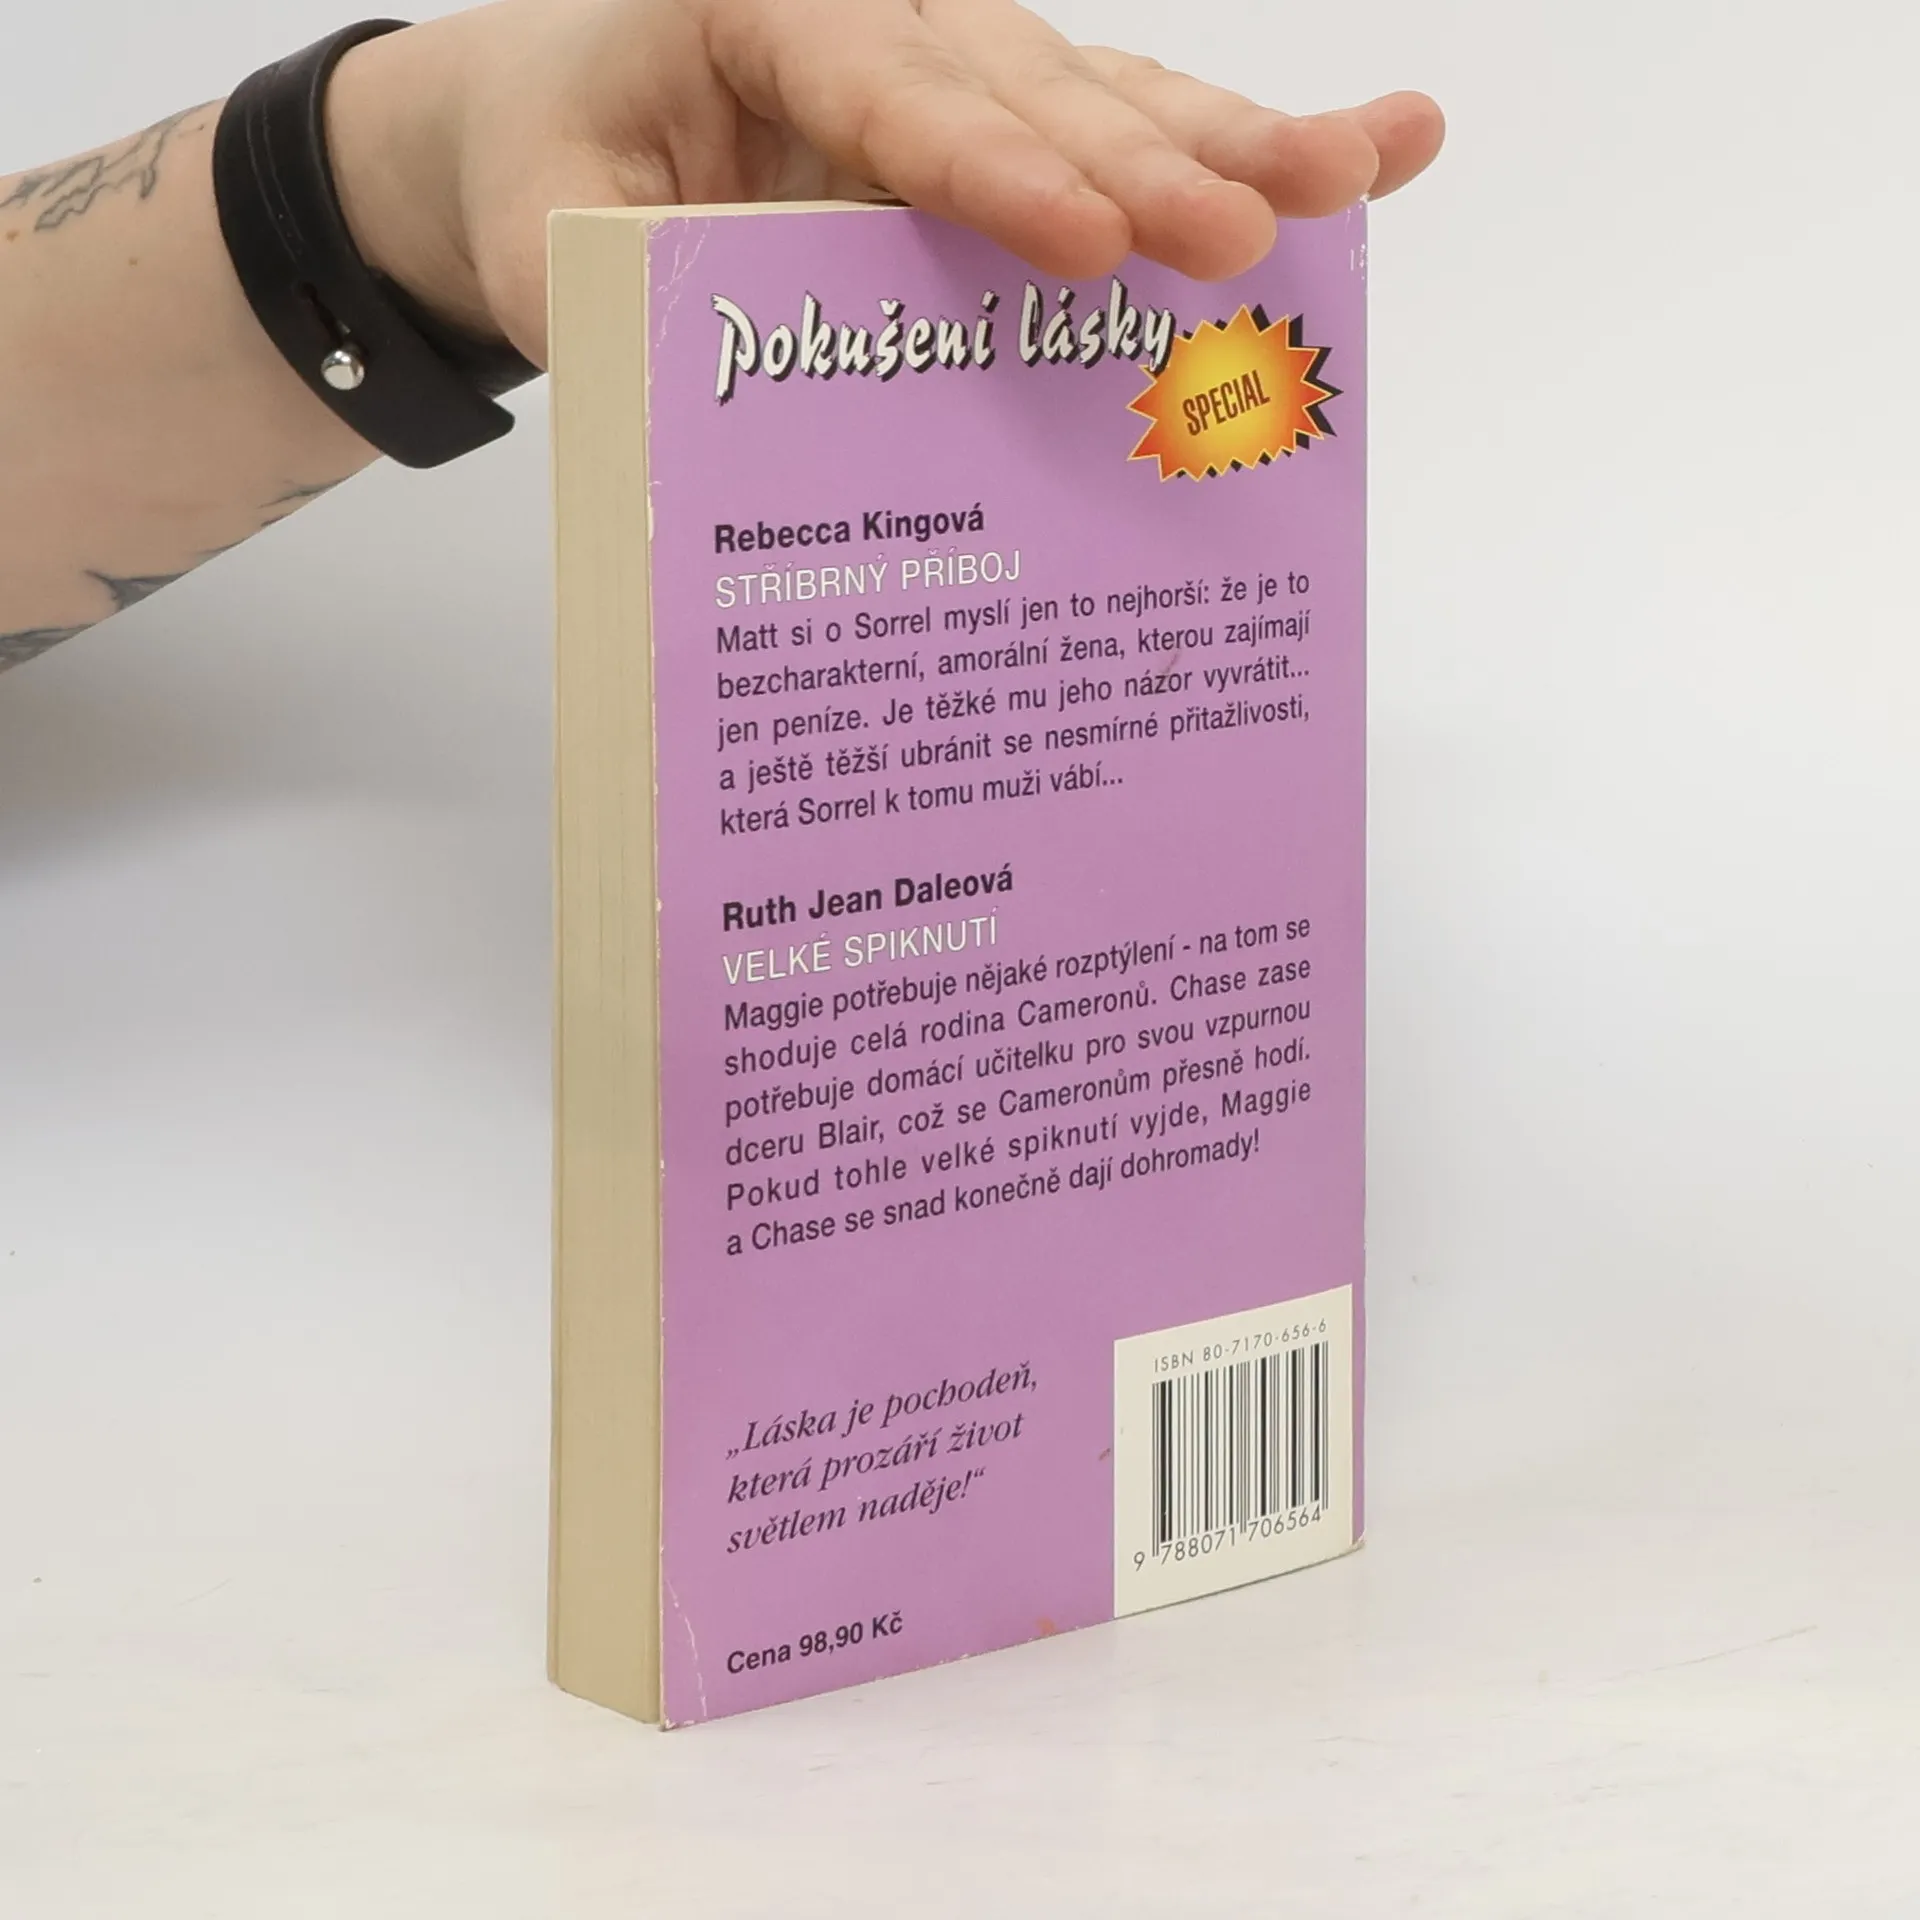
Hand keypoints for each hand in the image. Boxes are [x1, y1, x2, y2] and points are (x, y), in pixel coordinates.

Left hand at [327, 0, 1443, 366]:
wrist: (562, 108)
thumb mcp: (543, 231)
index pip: (896, 93)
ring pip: (1111, 96)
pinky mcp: (1009, 121)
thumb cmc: (557, 159)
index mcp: (764, 13)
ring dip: (1237, 144)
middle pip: (1035, 89)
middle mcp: (890, 18)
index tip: (1082, 245)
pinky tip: (1367, 152)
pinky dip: (1233, 145)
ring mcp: (963, 65)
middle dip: (1151, 167)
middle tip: (1252, 240)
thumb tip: (710, 394)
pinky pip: (1127, 123)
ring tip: (1365, 169)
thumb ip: (609, 289)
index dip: (993, 173)